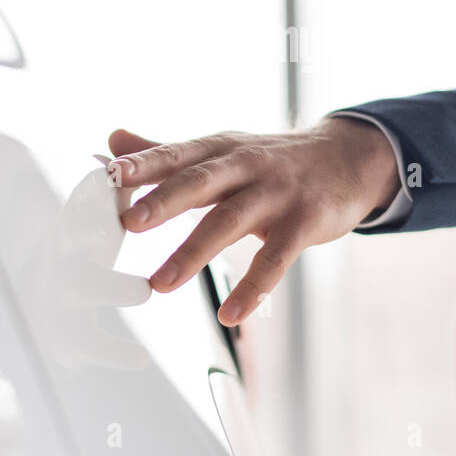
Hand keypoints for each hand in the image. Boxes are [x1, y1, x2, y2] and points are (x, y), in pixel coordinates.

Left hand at [106, 118, 401, 326]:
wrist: (348, 159)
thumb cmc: (271, 160)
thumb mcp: (221, 150)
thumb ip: (166, 151)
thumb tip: (111, 140)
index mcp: (220, 149)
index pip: (175, 154)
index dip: (142, 164)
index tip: (106, 175)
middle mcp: (246, 165)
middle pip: (201, 182)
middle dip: (164, 201)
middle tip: (129, 223)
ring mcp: (277, 194)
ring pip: (231, 223)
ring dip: (194, 253)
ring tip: (160, 284)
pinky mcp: (304, 223)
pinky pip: (276, 259)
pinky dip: (253, 289)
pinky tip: (230, 315)